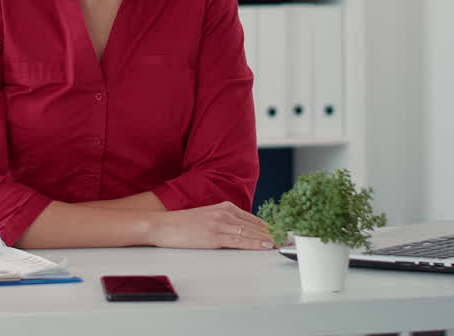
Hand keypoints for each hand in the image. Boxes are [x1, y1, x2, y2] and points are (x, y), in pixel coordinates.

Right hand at [147, 202, 274, 249]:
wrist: (162, 225)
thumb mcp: (207, 218)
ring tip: (284, 244)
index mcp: (224, 207)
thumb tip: (240, 234)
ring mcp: (219, 223)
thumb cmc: (181, 225)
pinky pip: (240, 241)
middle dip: (276, 233)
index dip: (271, 227)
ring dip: (270, 239)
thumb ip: (224, 223)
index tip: (284, 233)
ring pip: (251, 233)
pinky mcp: (214, 235)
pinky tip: (265, 246)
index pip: (254, 219)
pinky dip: (255, 244)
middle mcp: (224, 213)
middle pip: (256, 225)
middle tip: (291, 239)